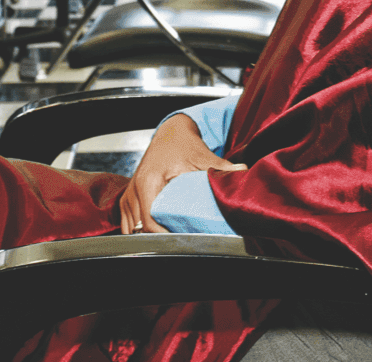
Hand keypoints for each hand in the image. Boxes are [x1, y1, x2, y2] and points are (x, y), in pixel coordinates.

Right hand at [117, 112, 246, 233]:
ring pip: (132, 228)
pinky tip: (159, 228)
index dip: (165, 236)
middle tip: (183, 240)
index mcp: (148, 182)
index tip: (183, 239)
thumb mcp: (202, 156)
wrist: (170, 132)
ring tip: (172, 235)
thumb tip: (243, 172)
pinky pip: (129, 222)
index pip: (150, 222)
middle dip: (159, 238)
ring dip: (148, 234)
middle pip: (139, 228)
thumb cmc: (182, 143)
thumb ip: (221, 167)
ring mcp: (129, 195)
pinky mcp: (129, 198)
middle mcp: (134, 190)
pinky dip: (141, 228)